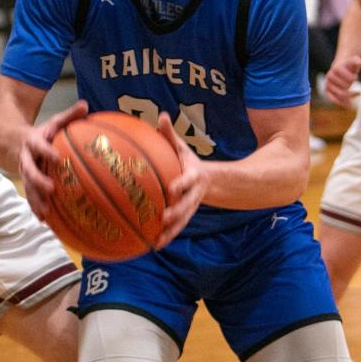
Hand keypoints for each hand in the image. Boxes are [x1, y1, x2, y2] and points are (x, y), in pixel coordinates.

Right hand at [18, 99, 88, 218]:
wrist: (9, 139)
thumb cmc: (41, 132)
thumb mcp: (53, 121)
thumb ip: (69, 115)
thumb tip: (85, 105)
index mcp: (33, 142)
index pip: (39, 147)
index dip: (46, 152)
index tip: (57, 158)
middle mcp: (26, 158)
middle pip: (29, 170)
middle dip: (38, 180)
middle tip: (50, 189)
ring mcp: (24, 172)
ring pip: (28, 187)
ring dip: (35, 200)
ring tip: (45, 213)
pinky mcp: (26, 182)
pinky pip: (30, 196)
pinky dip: (36, 208)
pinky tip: (45, 221)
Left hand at [154, 113, 203, 248]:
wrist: (208, 180)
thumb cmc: (186, 161)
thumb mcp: (182, 147)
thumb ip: (170, 134)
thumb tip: (161, 115)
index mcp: (193, 176)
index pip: (188, 180)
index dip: (181, 184)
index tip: (172, 188)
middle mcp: (193, 194)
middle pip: (186, 205)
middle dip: (176, 213)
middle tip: (163, 217)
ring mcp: (190, 207)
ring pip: (182, 222)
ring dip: (170, 232)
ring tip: (157, 241)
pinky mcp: (185, 216)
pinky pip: (176, 229)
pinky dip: (166, 237)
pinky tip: (152, 246)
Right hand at [325, 54, 360, 106]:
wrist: (339, 68)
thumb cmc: (348, 65)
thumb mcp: (354, 60)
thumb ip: (358, 61)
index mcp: (336, 68)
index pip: (346, 78)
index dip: (352, 78)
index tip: (356, 77)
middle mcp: (330, 76)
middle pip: (344, 86)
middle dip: (350, 85)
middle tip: (354, 84)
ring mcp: (327, 84)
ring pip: (340, 94)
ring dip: (350, 96)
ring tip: (358, 93)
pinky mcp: (327, 91)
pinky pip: (333, 100)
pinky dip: (342, 103)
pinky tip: (350, 103)